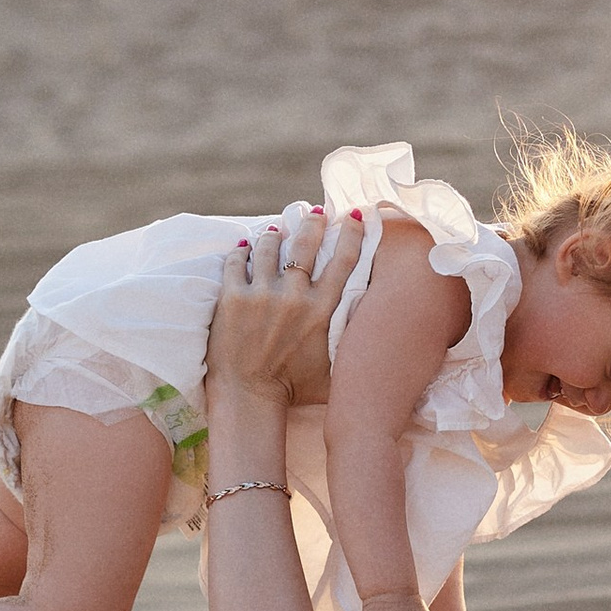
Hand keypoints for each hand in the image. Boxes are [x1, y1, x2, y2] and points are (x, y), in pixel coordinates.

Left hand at [209, 212, 359, 411]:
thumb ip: (353, 341)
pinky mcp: (232, 299)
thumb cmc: (295, 389)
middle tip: (315, 212)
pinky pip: (236, 262)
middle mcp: (294, 296)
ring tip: (276, 230)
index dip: (353, 233)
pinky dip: (242, 251)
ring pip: (270, 247)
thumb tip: (378, 323)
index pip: (344, 260)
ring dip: (275, 234)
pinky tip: (245, 246)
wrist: (248, 398)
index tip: (356, 215)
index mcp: (322, 310)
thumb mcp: (336, 366)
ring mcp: (261, 295)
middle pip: (307, 244)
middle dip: (313, 222)